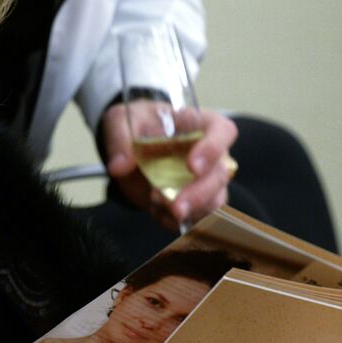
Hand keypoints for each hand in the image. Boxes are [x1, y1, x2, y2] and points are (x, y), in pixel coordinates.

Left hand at [102, 103, 237, 230]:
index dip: (213, 149)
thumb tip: (119, 166)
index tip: (192, 166)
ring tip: (156, 204)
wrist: (132, 147)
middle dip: (200, 194)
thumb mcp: (121, 121)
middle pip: (221, 175)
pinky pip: (195, 218)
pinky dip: (175, 221)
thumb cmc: (138, 125)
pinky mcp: (194, 202)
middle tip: (175, 206)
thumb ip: (120, 139)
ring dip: (190, 210)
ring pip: (215, 200)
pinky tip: (156, 211)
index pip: (222, 132)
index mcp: (200, 124)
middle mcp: (211, 153)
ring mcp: (206, 180)